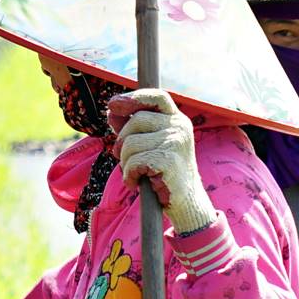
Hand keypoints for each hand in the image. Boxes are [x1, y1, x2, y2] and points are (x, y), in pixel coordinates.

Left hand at [106, 89, 216, 234]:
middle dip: (122, 142)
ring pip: (130, 143)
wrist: (187, 202)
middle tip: (125, 159)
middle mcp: (179, 127)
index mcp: (177, 120)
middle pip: (136, 121)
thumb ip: (133, 127)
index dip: (134, 97)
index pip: (157, 97)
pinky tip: (137, 183)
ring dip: (125, 163)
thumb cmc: (165, 172)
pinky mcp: (169, 162)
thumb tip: (111, 111)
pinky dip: (129, 175)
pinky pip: (134, 162)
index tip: (113, 104)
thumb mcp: (151, 144)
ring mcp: (176, 143)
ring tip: (136, 174)